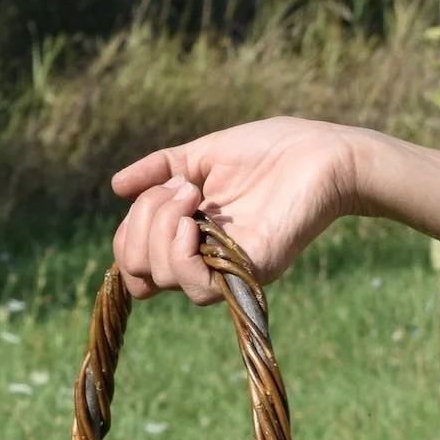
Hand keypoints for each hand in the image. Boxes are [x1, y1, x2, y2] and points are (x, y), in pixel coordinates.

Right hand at [111, 117, 359, 303]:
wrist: (323, 153)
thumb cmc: (271, 151)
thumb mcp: (202, 155)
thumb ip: (160, 170)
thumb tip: (116, 187)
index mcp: (191, 237)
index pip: (137, 265)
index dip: (128, 236)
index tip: (159, 191)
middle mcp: (206, 261)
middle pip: (141, 272)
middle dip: (142, 223)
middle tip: (182, 190)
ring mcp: (227, 271)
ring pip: (165, 279)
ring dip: (160, 230)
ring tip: (191, 195)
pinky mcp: (250, 273)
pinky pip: (198, 288)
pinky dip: (182, 251)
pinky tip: (197, 217)